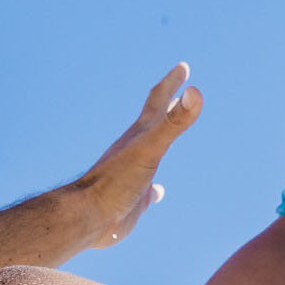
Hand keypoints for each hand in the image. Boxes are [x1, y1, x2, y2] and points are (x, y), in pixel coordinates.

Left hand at [77, 63, 202, 248]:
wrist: (89, 216)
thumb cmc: (117, 181)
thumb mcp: (151, 148)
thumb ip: (174, 122)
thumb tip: (195, 92)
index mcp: (141, 134)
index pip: (158, 100)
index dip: (172, 82)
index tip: (183, 67)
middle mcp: (137, 150)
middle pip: (155, 121)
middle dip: (169, 104)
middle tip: (180, 90)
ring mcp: (135, 174)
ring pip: (151, 153)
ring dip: (161, 142)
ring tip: (167, 137)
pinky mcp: (133, 199)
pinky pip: (148, 191)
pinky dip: (154, 189)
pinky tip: (156, 192)